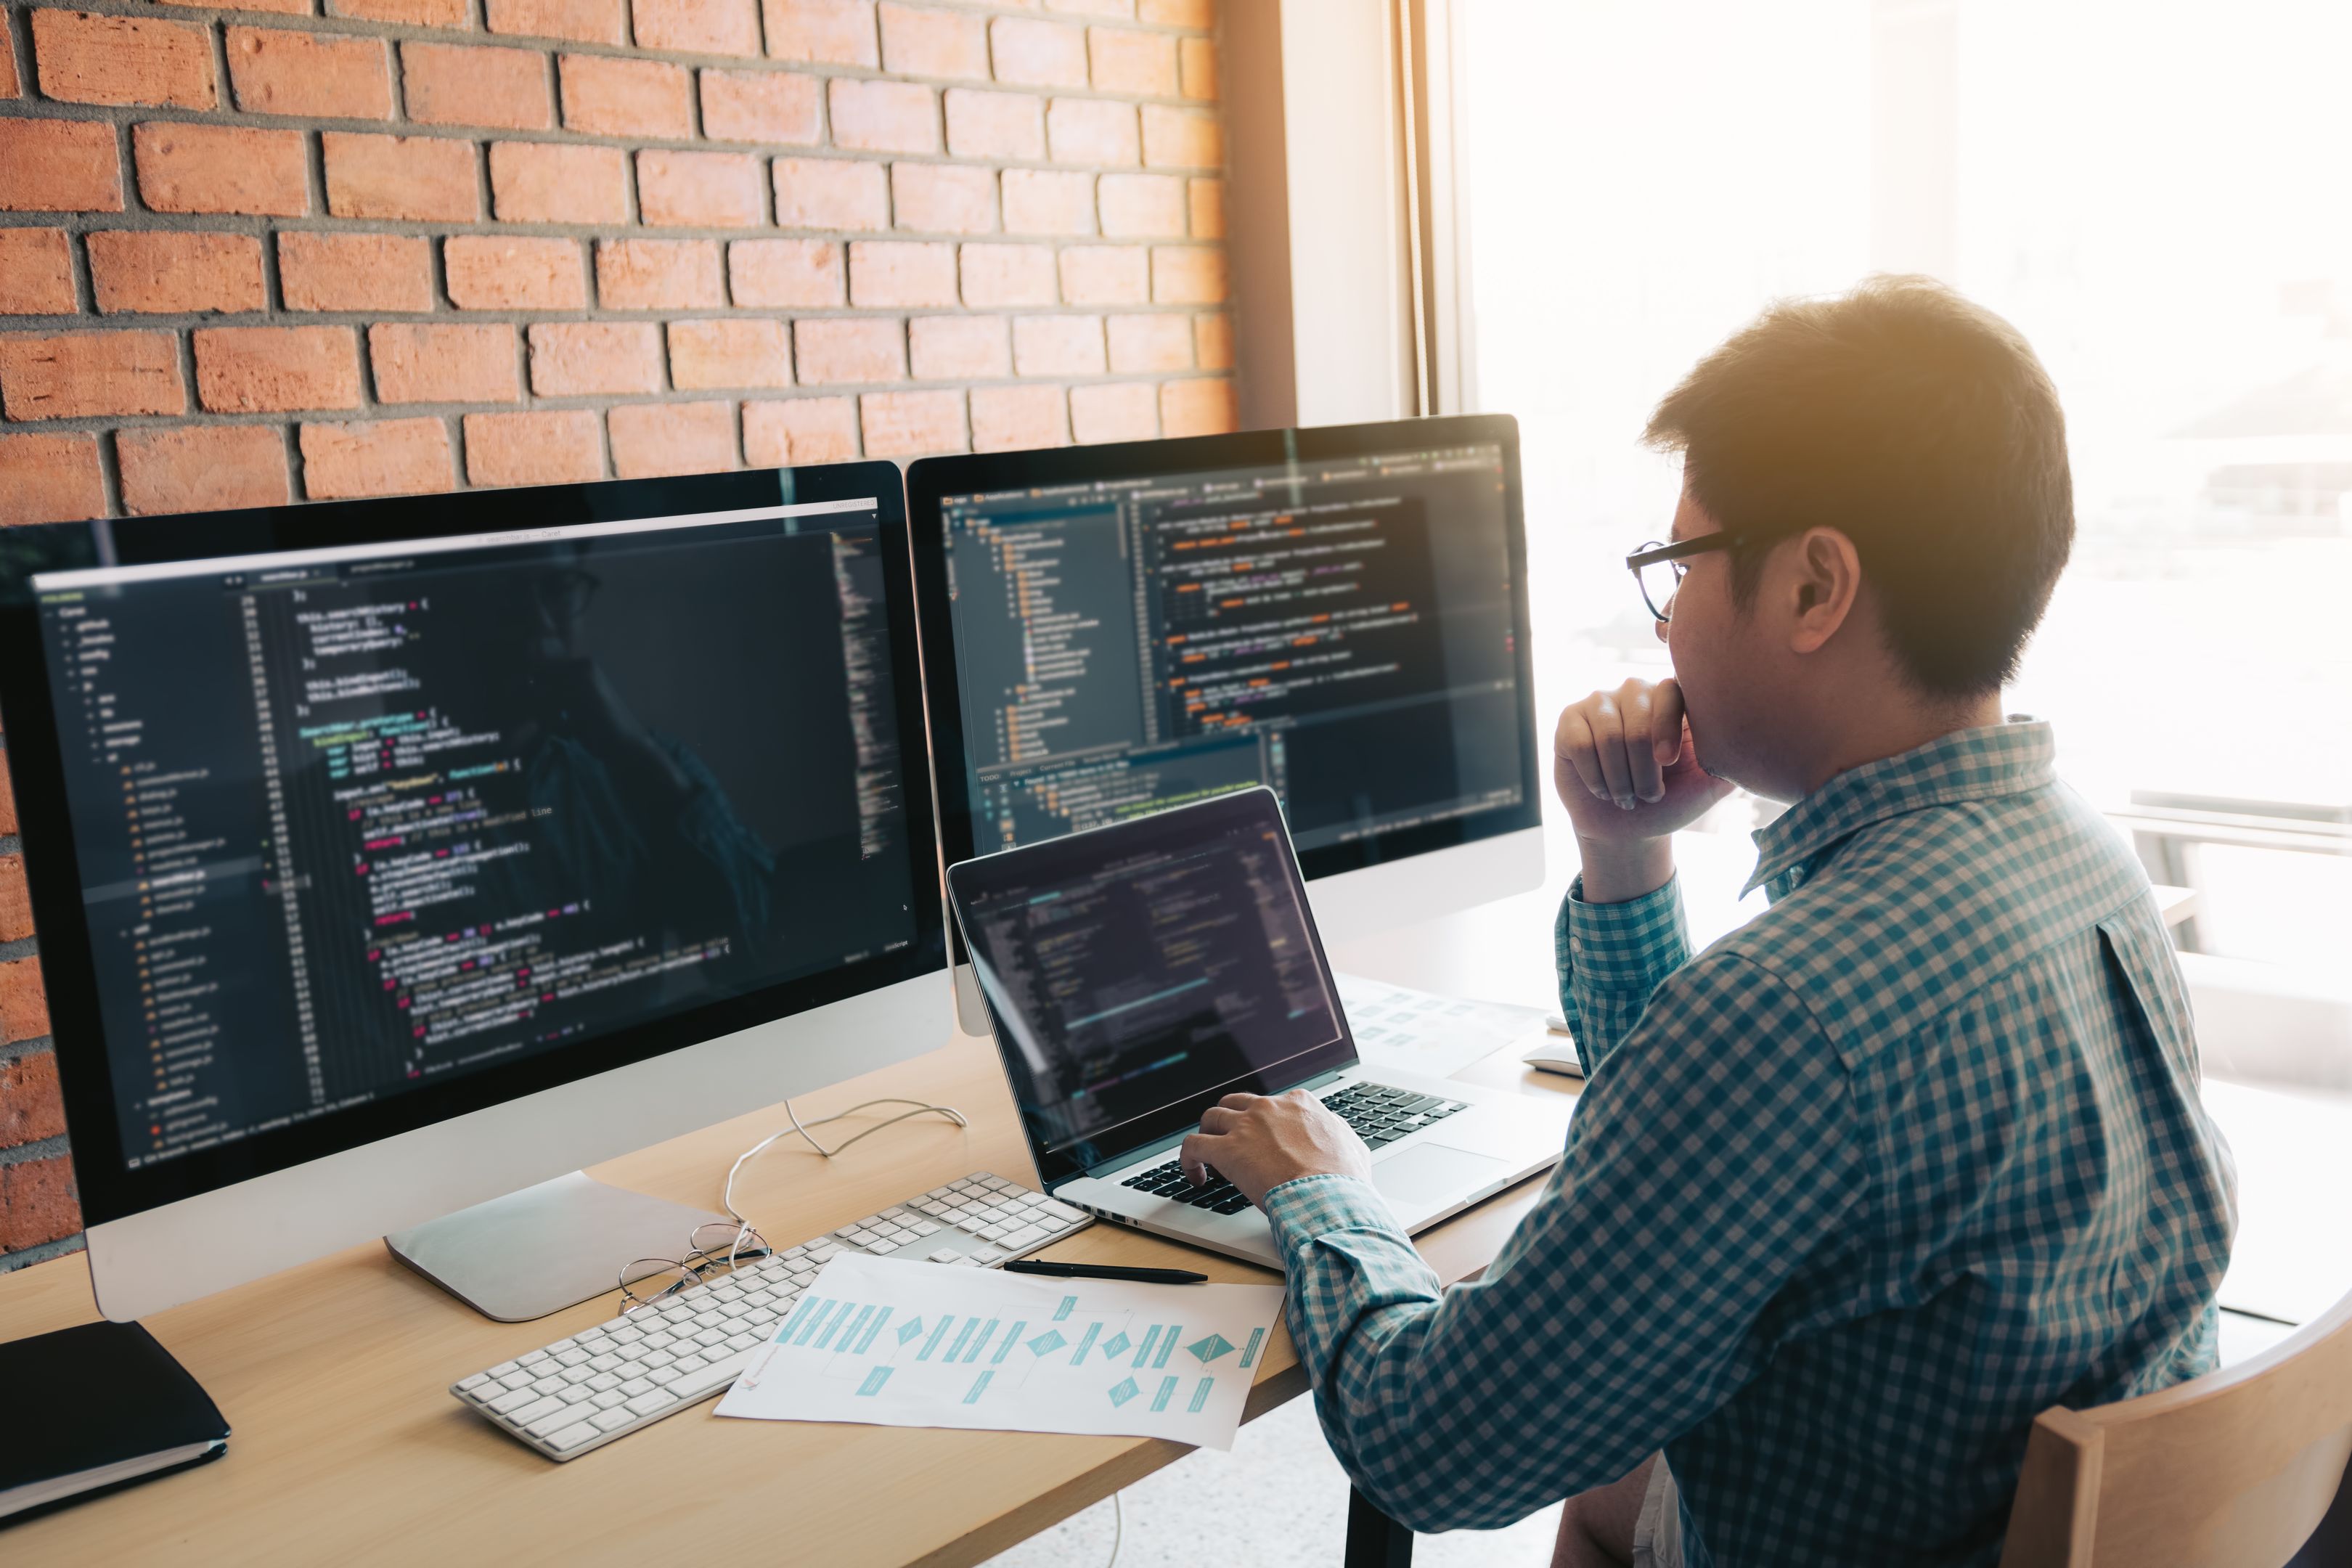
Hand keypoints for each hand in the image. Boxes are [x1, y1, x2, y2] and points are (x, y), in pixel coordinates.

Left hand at [1178, 1089, 1371, 1207]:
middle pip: (1235, 1103)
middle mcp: (1268, 1108)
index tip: (1260, 1140)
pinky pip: (1193, 1145)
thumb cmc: (1342, 1178)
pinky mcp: (1226, 1150)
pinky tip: (1194, 1175)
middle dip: (1228, 1121)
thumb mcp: (1351, 1146)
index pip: (1269, 1104)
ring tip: (1207, 1158)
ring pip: (1210, 1118)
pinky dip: (1187, 1159)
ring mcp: (1245, 1127)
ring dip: (1206, 1135)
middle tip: (1228, 1142)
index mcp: (1298, 1104)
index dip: (1261, 1123)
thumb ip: (1336, 1135)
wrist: (1327, 1195)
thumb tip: (1336, 1138)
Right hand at [1553, 678, 1734, 901]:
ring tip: (1626, 797)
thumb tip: (1761, 738)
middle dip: (1644, 771)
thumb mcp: (1708, 784)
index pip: (1671, 691)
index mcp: (1673, 699)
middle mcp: (1637, 691)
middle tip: (1649, 796)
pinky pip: (1580, 743)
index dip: (1667, 727)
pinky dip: (1595, 777)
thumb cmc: (1670, 802)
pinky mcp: (1569, 719)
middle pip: (1638, 722)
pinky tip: (1602, 789)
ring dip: (1620, 780)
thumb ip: (1731, 759)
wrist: (1627, 829)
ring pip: (1608, 736)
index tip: (1669, 763)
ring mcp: (1601, 702)